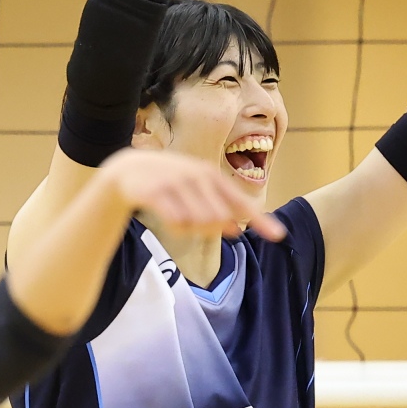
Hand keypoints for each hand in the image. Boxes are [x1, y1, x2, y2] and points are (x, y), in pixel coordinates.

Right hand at [101, 149, 285, 239]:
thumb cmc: (167, 183)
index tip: (279, 236)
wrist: (127, 171)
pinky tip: (170, 222)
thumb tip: (237, 230)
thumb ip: (217, 208)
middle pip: (219, 219)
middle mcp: (196, 176)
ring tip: (178, 220)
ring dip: (191, 230)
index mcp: (210, 175)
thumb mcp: (194, 191)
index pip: (240, 202)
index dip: (260, 220)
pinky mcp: (155, 192)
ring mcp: (176, 183)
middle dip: (210, 229)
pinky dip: (177, 229)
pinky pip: (176, 222)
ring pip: (198, 223)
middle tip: (193, 224)